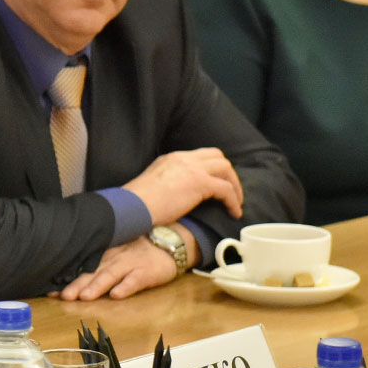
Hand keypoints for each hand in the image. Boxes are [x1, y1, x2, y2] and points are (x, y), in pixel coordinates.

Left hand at [55, 237, 178, 300]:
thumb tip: (69, 276)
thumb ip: (96, 263)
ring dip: (97, 286)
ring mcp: (130, 265)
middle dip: (77, 285)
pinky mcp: (146, 273)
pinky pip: (135, 280)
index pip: (82, 267)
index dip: (67, 278)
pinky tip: (116, 295)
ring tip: (85, 297)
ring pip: (110, 275)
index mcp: (103, 255)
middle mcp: (113, 259)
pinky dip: (125, 287)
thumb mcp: (115, 253)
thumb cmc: (137, 252)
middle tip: (63, 296)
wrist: (168, 244)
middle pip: (92, 272)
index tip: (50, 289)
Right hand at [122, 148, 243, 225]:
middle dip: (228, 174)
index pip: (200, 155)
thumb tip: (179, 196)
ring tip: (236, 203)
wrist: (131, 207)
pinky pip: (226, 189)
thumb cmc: (137, 204)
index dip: (213, 168)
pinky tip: (233, 213)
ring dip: (235, 186)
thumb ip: (168, 182)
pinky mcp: (199, 183)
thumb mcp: (154, 183)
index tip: (217, 184)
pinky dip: (233, 201)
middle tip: (232, 192)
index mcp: (171, 158)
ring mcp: (192, 168)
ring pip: (226, 168)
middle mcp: (183, 158)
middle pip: (217, 156)